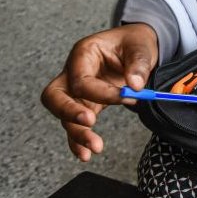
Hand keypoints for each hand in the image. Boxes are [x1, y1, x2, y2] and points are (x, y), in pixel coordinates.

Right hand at [40, 24, 158, 161]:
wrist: (137, 48)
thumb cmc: (135, 43)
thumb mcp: (141, 46)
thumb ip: (138, 63)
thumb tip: (135, 85)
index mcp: (84, 53)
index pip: (82, 79)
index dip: (102, 92)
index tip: (126, 96)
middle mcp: (74, 73)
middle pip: (55, 96)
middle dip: (69, 112)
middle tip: (89, 121)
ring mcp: (77, 92)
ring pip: (64, 116)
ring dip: (77, 133)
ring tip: (95, 147)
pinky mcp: (85, 106)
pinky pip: (75, 125)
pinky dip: (78, 141)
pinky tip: (85, 154)